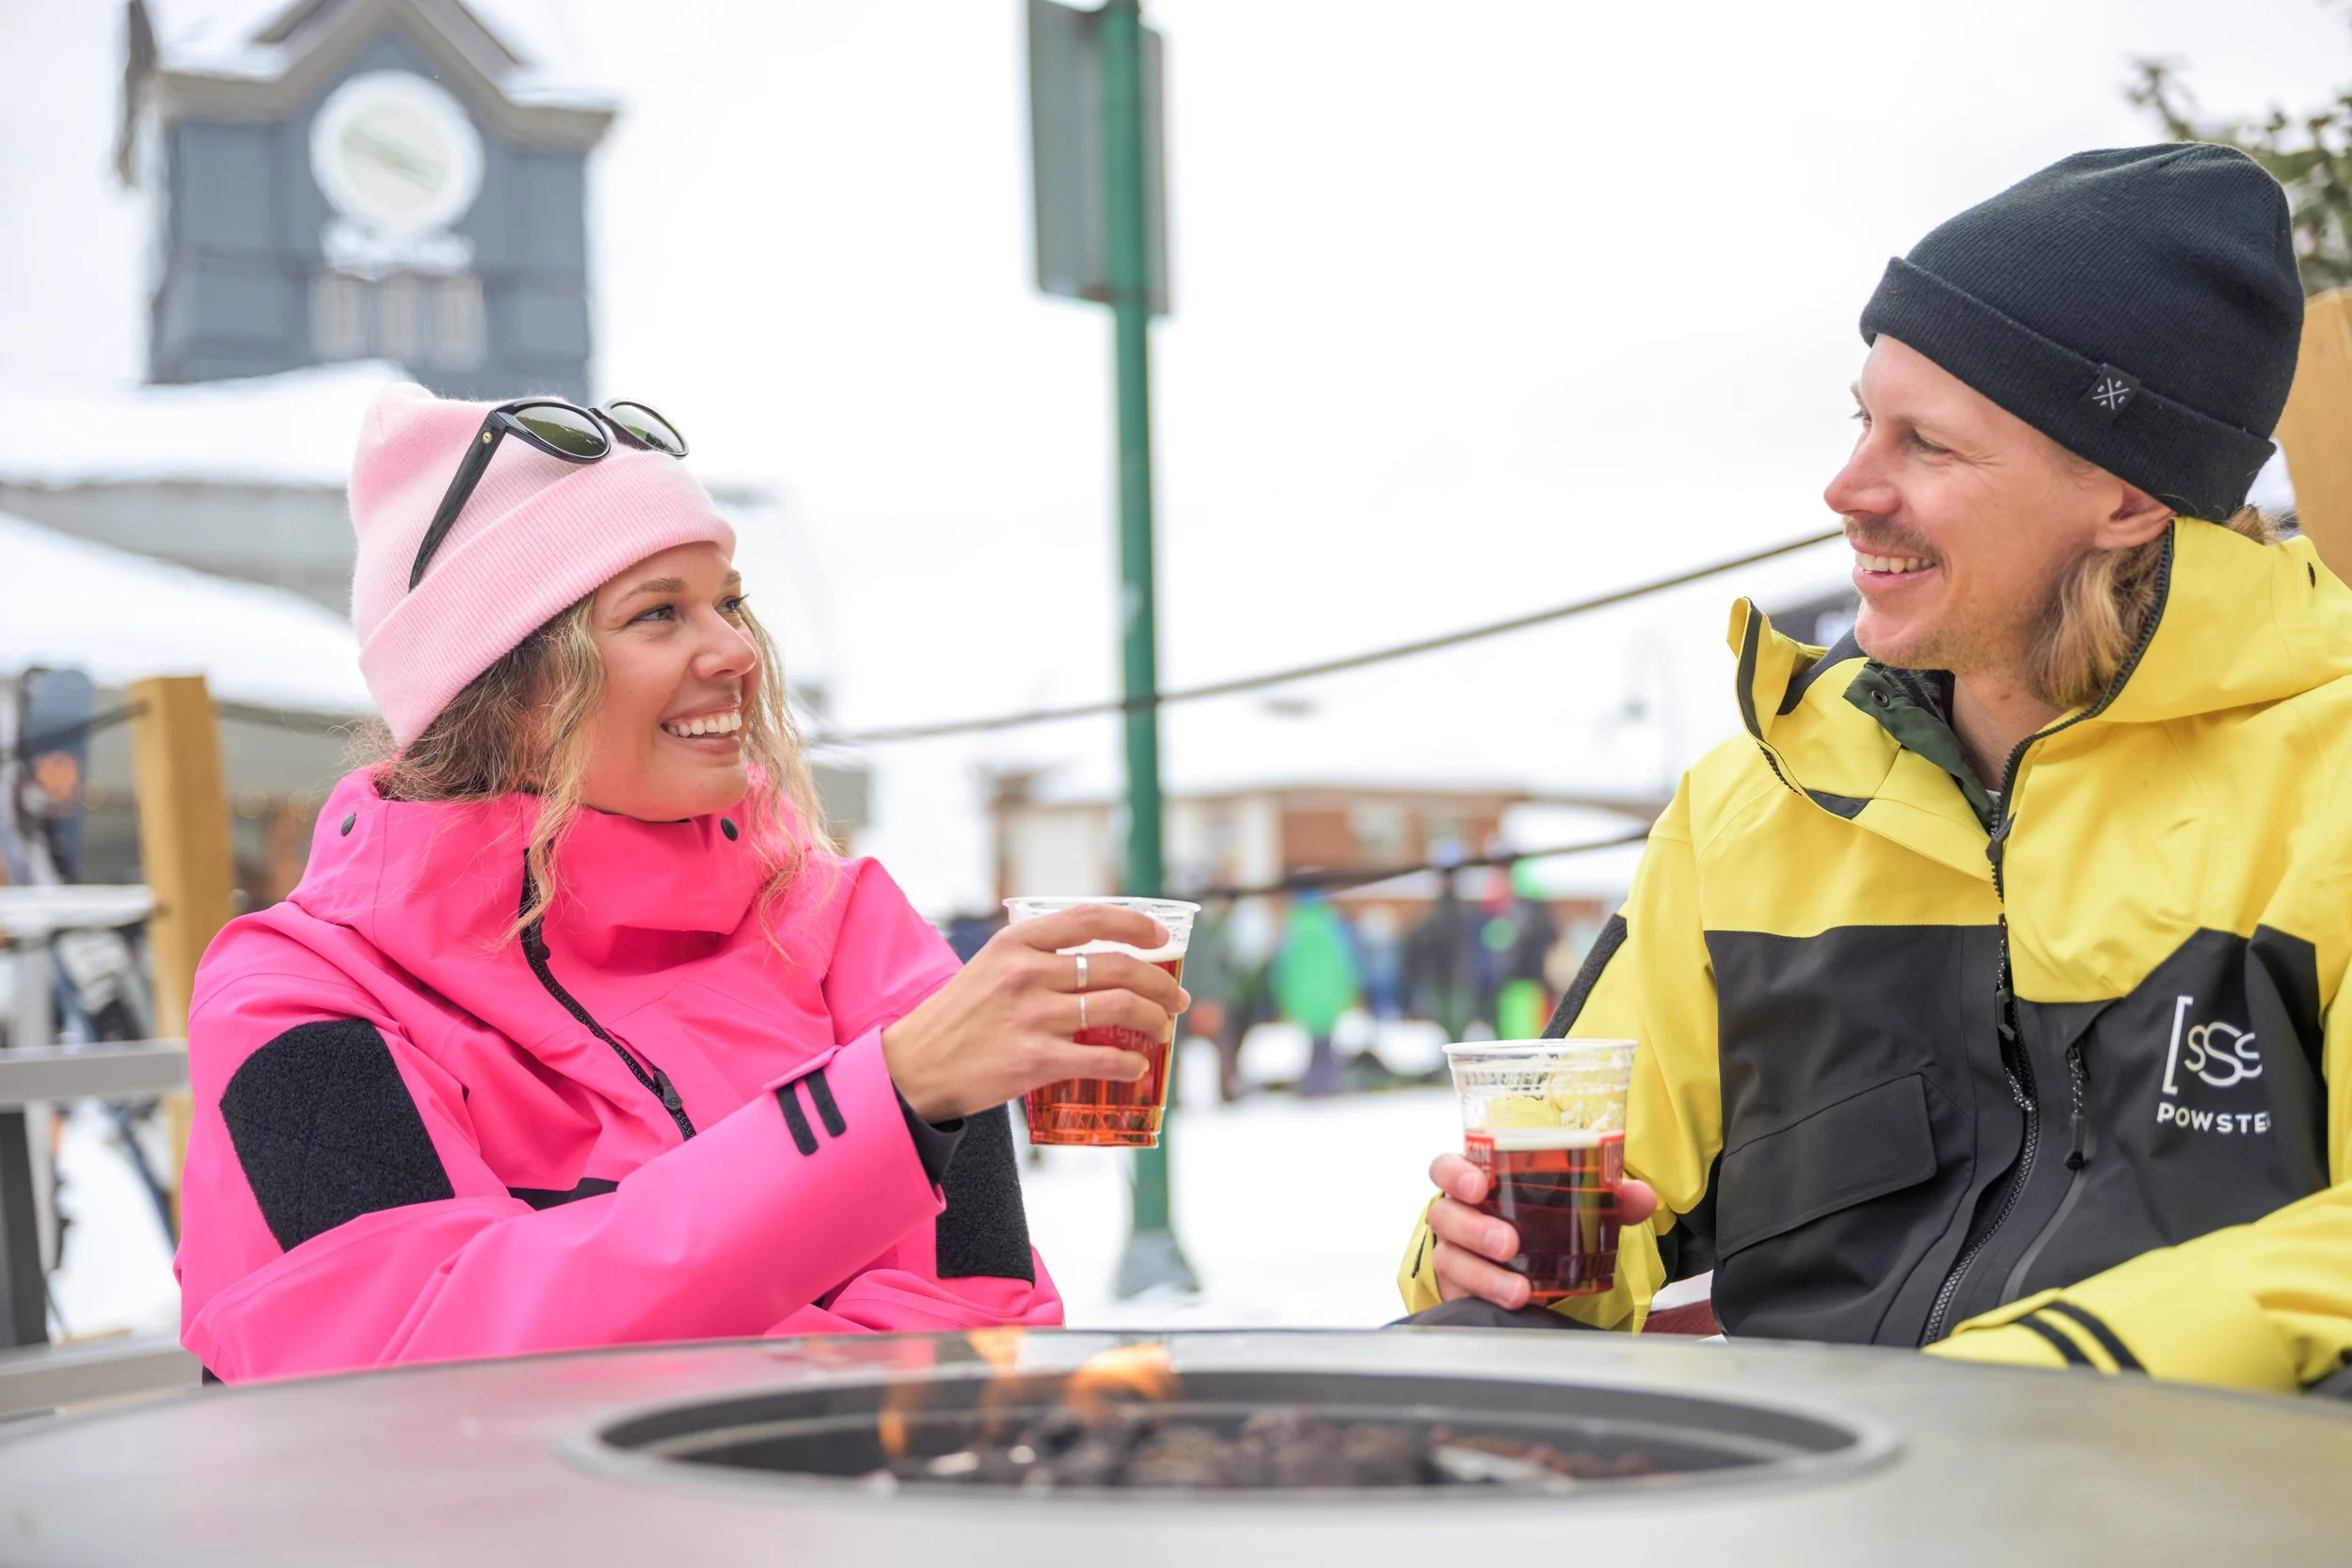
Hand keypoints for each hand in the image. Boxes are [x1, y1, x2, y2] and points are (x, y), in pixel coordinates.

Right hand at [882, 904, 1191, 1122]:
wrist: (915, 1066)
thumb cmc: (959, 1017)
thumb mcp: (991, 967)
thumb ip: (1038, 959)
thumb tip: (1102, 965)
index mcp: (1016, 942)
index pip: (1090, 919)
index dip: (1135, 924)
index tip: (1160, 938)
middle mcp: (1027, 973)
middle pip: (1118, 967)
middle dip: (1160, 983)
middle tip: (1176, 998)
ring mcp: (1032, 1017)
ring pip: (1119, 1008)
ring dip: (1154, 1020)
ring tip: (1162, 1029)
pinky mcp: (1035, 1060)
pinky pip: (1102, 1057)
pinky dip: (1129, 1063)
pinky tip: (1136, 1068)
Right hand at [1426, 1152, 1658, 1309]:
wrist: (1522, 1261)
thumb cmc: (1538, 1218)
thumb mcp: (1570, 1203)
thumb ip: (1607, 1197)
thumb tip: (1641, 1197)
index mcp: (1476, 1180)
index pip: (1448, 1167)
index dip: (1456, 1173)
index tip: (1478, 1185)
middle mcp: (1457, 1213)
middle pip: (1446, 1215)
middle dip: (1475, 1230)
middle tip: (1508, 1244)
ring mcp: (1453, 1252)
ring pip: (1451, 1259)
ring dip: (1484, 1275)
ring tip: (1518, 1291)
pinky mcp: (1459, 1288)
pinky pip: (1459, 1294)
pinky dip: (1485, 1299)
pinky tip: (1513, 1306)